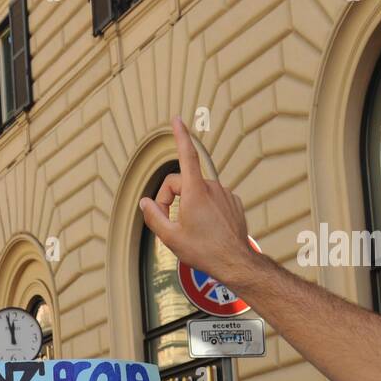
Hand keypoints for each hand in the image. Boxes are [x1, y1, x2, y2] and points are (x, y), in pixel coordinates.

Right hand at [139, 116, 259, 287]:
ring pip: (197, 192)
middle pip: (182, 182)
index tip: (177, 119)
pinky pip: (212, 199)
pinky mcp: (233, 203)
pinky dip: (204, 208)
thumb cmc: (202, 251)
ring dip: (188, 204)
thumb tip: (146, 202)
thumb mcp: (169, 237)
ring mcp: (225, 194)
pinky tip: (206, 228)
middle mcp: (212, 188)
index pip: (186, 155)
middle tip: (167, 223)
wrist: (234, 262)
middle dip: (169, 198)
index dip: (180, 136)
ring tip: (190, 229)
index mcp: (195, 192)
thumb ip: (153, 216)